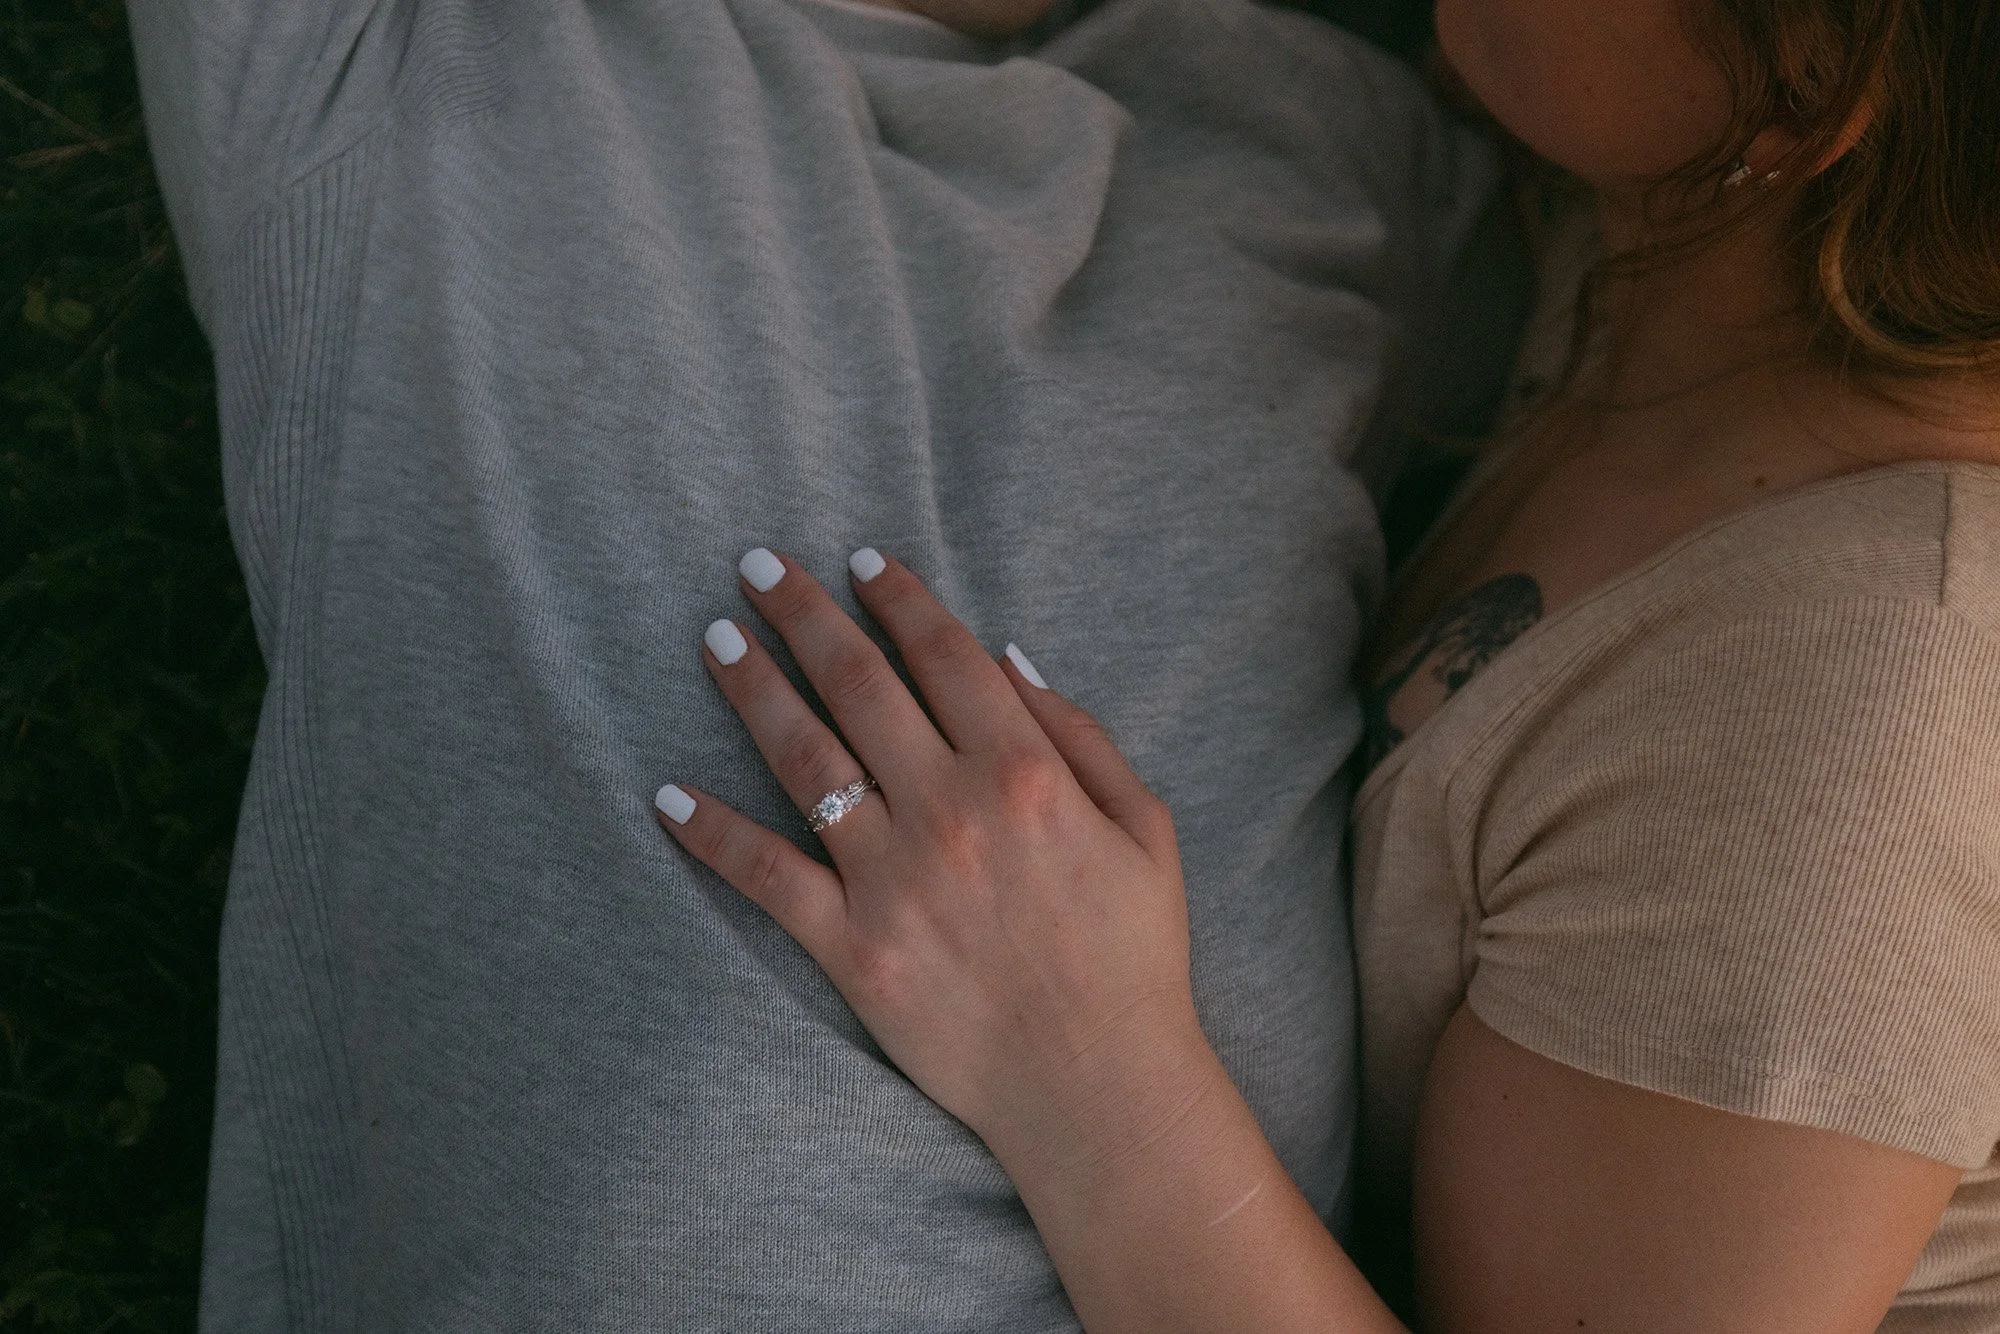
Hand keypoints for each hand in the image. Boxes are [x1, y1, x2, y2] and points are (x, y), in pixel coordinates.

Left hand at [654, 548, 1214, 1167]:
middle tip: (757, 567)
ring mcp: (894, 878)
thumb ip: (1082, 734)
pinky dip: (712, 832)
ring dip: (753, 689)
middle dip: (804, 614)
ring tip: (716, 639)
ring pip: (805, 757)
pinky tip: (668, 793)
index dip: (898, 598)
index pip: (944, 656)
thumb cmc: (1134, 955)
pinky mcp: (853, 946)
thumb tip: (1010, 657)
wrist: (1099, 1086)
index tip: (860, 561)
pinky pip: (767, 875)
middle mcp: (952, 810)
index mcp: (1026, 772)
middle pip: (859, 684)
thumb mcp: (1147, 828)